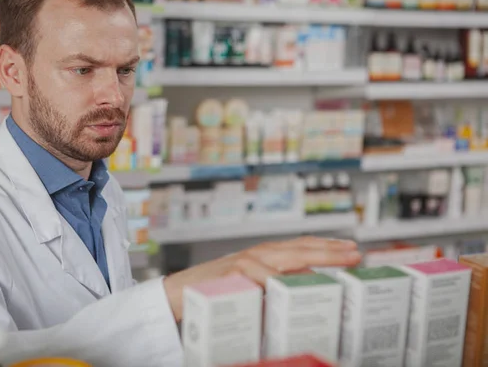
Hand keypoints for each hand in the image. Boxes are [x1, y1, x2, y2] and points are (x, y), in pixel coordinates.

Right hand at [163, 236, 360, 320]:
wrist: (182, 292)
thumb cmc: (218, 290)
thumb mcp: (251, 287)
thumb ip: (274, 285)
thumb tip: (303, 292)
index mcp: (265, 256)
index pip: (301, 246)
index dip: (327, 247)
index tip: (351, 249)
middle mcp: (259, 253)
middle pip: (300, 247)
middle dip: (330, 249)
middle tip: (356, 252)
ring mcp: (247, 260)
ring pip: (286, 255)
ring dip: (314, 256)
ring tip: (338, 259)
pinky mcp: (233, 270)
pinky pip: (261, 275)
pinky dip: (277, 278)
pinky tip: (295, 282)